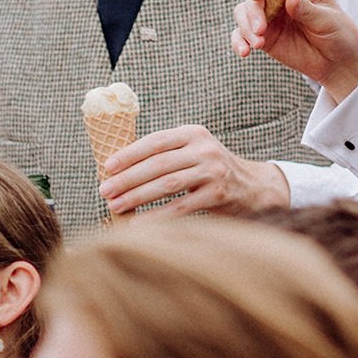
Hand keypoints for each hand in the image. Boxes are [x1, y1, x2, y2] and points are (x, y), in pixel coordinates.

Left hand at [99, 124, 289, 216]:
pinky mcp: (219, 194)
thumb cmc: (209, 171)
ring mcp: (214, 171)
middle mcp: (206, 148)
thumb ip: (165, 155)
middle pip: (159, 163)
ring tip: (115, 206)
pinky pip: (181, 207)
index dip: (129, 153)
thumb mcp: (192, 152)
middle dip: (128, 178)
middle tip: (104, 191)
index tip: (107, 167)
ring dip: (137, 196)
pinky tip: (138, 224)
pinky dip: (157, 216)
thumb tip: (116, 170)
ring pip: (168, 184)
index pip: (156, 141)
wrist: (252, 186)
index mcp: (194, 133)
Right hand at [232, 0, 357, 100]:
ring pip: (243, 12)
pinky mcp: (263, 35)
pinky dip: (238, 41)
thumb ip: (308, 10)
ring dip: (245, 27)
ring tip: (258, 44)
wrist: (338, 61)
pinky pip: (241, 34)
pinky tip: (244, 52)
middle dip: (252, 10)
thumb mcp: (328, 21)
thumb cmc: (339, 34)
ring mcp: (270, 15)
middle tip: (261, 30)